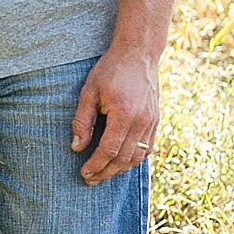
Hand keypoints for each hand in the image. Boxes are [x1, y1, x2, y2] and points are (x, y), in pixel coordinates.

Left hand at [72, 44, 159, 183]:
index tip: (84, 172)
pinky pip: (147, 148)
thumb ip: (82, 120)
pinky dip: (134, 159)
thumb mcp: (89, 91)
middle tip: (90, 180)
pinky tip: (121, 162)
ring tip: (103, 174)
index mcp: (124, 114)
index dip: (96, 164)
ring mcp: (152, 122)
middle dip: (106, 172)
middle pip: (124, 158)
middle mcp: (141, 121)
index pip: (109, 149)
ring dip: (120, 169)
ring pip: (137, 157)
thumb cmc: (110, 70)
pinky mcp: (156, 120)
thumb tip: (77, 147)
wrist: (138, 54)